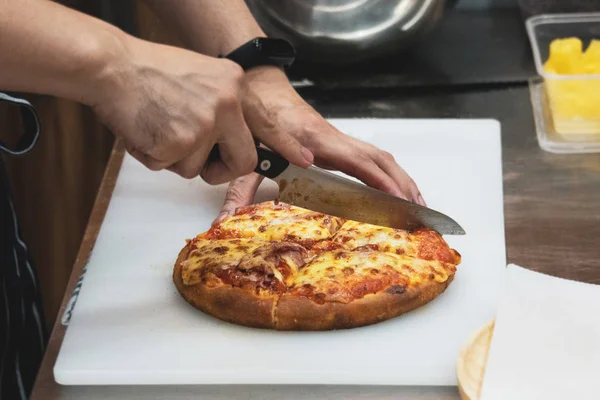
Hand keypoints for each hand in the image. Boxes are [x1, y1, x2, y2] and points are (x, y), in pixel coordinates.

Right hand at [91, 39, 312, 183]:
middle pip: (241, 162)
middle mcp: (226, 105)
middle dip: (220, 169)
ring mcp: (204, 126)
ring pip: (197, 168)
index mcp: (233, 86)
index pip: (267, 123)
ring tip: (159, 126)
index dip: (286, 145)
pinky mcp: (180, 144)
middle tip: (199, 158)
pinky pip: (170, 168)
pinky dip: (154, 156)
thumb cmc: (148, 71)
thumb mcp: (200, 77)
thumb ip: (221, 105)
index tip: (306, 159)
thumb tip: (230, 136)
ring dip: (176, 157)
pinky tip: (145, 130)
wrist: (110, 67)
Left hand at [214, 67, 424, 222]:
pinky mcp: (336, 142)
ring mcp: (337, 139)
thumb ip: (241, 188)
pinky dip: (388, 172)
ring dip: (400, 178)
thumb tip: (232, 217)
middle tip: (417, 210)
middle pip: (378, 158)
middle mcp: (333, 138)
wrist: (259, 88)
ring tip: (416, 203)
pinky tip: (394, 187)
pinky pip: (370, 157)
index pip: (356, 161)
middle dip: (401, 183)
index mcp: (315, 141)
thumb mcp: (246, 155)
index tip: (396, 198)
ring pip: (379, 156)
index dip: (379, 180)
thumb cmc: (257, 117)